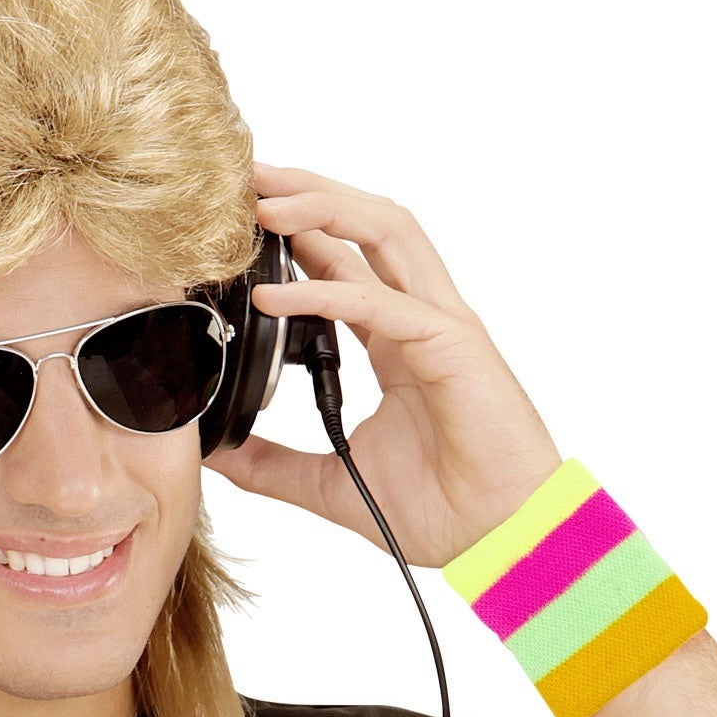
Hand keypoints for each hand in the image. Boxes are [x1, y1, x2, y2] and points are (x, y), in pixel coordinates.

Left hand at [201, 162, 565, 568]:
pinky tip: (274, 296)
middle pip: (365, 225)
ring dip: (324, 210)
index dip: (297, 232)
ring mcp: (440, 326)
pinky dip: (325, 294)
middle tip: (244, 178)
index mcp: (394, 341)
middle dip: (308, 192)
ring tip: (263, 204)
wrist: (502, 538)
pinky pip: (382, 305)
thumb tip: (214, 455)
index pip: (342, 263)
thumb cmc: (443, 507)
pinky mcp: (453, 348)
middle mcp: (418, 319)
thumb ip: (273, 464)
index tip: (239, 216)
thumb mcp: (329, 485)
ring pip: (386, 234)